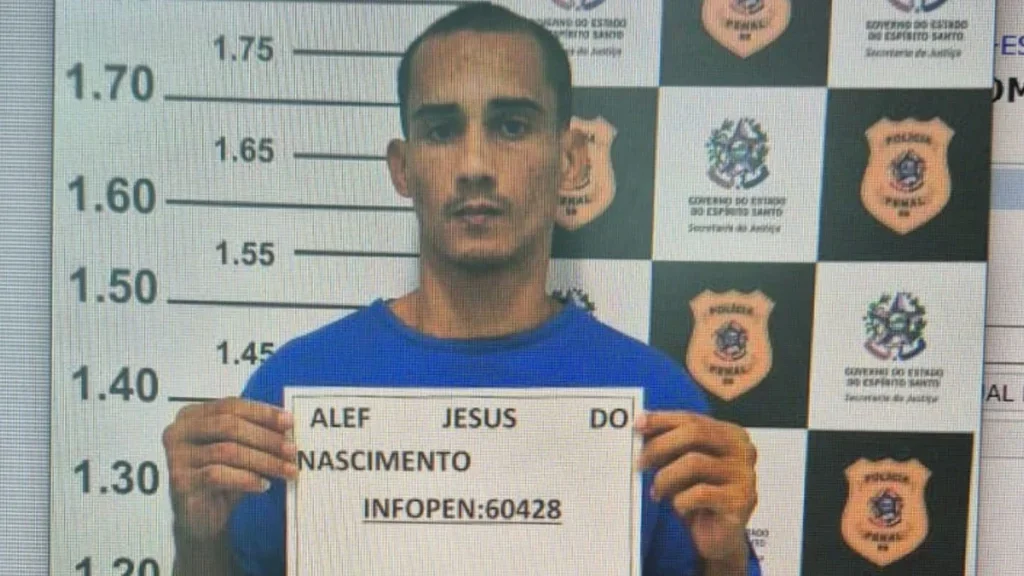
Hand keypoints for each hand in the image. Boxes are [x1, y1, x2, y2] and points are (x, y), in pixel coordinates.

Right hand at [162, 398, 296, 540]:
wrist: (201, 516)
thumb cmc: (222, 475)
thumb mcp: (238, 448)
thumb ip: (253, 431)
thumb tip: (287, 422)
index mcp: (191, 415)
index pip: (230, 405)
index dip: (262, 412)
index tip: (289, 422)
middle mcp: (178, 432)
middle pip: (229, 426)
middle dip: (266, 437)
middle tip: (292, 450)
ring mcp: (176, 457)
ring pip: (227, 451)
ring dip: (264, 460)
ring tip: (286, 470)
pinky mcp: (180, 482)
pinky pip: (218, 475)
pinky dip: (246, 479)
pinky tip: (264, 485)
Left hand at [636, 411, 757, 565]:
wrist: (718, 537)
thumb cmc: (698, 496)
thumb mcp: (682, 465)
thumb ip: (670, 443)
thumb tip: (642, 423)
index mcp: (731, 434)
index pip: (693, 418)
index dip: (662, 419)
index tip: (638, 424)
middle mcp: (744, 450)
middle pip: (695, 433)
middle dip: (661, 445)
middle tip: (640, 463)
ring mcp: (746, 475)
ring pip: (694, 462)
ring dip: (666, 477)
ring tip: (657, 492)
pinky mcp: (742, 501)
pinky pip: (700, 493)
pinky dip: (681, 500)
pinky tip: (679, 508)